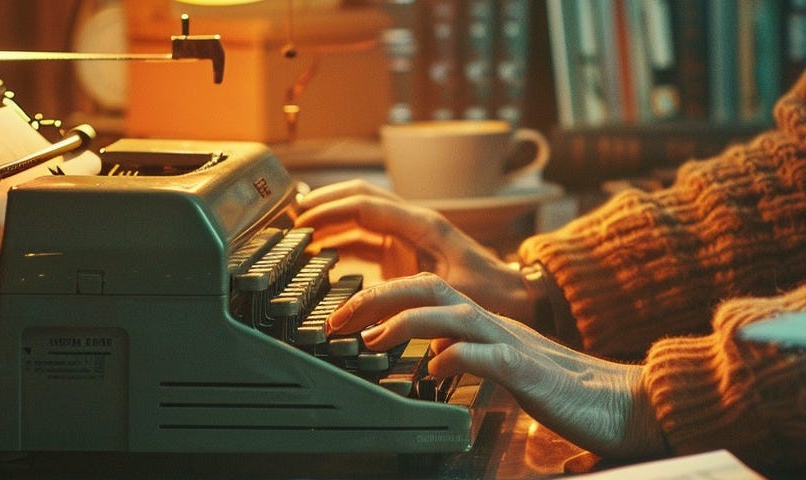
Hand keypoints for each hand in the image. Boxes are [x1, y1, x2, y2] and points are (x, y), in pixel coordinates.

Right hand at [297, 179, 531, 319]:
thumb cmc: (492, 291)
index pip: (366, 206)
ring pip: (358, 215)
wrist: (514, 293)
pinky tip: (319, 247)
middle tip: (291, 216)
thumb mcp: (457, 292)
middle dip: (323, 202)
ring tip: (296, 227)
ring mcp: (405, 235)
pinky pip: (363, 236)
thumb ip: (420, 292)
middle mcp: (411, 223)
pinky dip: (339, 237)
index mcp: (422, 224)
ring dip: (329, 217)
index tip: (302, 220)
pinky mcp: (402, 252)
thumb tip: (377, 303)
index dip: (331, 210)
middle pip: (358, 198)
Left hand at [329, 273, 666, 458]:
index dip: (380, 296)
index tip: (344, 318)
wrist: (624, 402)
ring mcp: (512, 345)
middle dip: (377, 298)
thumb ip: (472, 358)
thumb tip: (434, 362)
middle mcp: (495, 324)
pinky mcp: (530, 373)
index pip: (425, 292)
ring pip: (453, 316)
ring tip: (372, 339)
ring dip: (406, 323)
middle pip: (429, 290)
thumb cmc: (566, 391)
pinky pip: (490, 357)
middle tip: (337, 320)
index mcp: (486, 323)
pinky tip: (435, 369)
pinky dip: (458, 358)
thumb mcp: (506, 368)